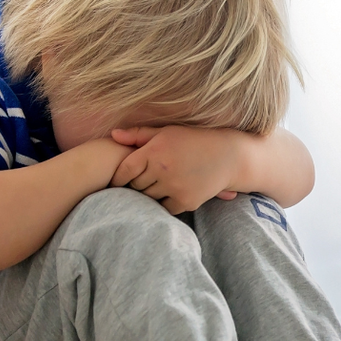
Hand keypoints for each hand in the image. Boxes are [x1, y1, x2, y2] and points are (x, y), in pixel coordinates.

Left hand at [109, 126, 241, 213]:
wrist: (228, 156)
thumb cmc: (193, 140)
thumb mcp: (166, 132)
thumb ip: (138, 135)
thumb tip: (113, 135)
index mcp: (155, 150)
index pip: (125, 170)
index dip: (117, 177)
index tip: (115, 181)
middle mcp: (163, 170)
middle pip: (136, 185)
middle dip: (135, 184)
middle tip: (138, 182)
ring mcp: (174, 187)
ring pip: (148, 198)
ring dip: (148, 194)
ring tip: (153, 187)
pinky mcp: (186, 201)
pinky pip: (164, 208)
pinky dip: (163, 203)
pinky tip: (168, 195)